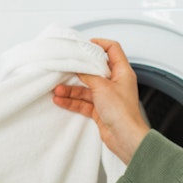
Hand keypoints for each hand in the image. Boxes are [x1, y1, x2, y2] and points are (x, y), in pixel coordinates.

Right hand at [52, 38, 150, 163]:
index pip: (113, 49)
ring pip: (86, 88)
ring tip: (57, 89)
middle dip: (78, 70)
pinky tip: (60, 100)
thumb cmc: (122, 113)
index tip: (84, 45)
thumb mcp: (102, 87)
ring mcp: (108, 97)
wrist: (125, 138)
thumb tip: (80, 67)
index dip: (99, 44)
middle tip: (65, 67)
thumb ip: (89, 75)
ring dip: (71, 89)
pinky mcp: (100, 110)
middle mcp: (116, 83)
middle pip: (95, 70)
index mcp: (122, 72)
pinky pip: (83, 102)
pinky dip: (72, 101)